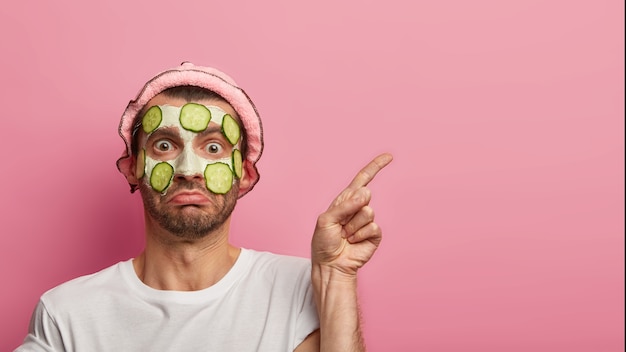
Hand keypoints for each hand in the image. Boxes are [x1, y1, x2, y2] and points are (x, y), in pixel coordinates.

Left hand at [311, 153, 392, 275]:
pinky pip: (373, 227)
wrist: (331, 265)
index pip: (362, 179)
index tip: (389, 157)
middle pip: (365, 196)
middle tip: (340, 226)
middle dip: (351, 210)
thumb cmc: (324, 242)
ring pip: (368, 213)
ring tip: (345, 236)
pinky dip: (360, 235)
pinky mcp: (374, 235)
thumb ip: (345, 205)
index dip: (375, 167)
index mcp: (345, 200)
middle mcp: (358, 208)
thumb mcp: (326, 220)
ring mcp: (367, 221)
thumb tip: (366, 193)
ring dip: (353, 226)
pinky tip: (353, 242)